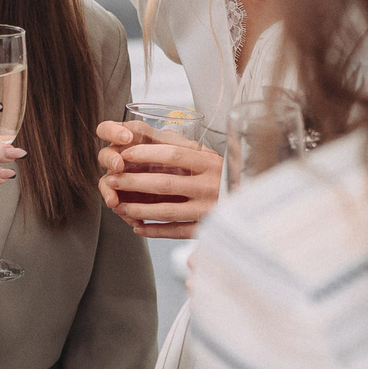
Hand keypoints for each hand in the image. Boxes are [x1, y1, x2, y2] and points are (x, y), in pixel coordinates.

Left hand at [95, 120, 220, 239]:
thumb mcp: (213, 158)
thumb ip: (188, 150)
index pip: (174, 154)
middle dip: (133, 182)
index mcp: (211, 164)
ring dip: (139, 209)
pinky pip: (175, 232)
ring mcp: (208, 209)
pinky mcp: (206, 229)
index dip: (147, 153)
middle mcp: (210, 186)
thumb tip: (155, 136)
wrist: (256, 203)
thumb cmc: (226, 177)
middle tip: (111, 180)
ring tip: (119, 206)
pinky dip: (154, 231)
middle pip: (164, 183)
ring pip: (166, 211)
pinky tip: (138, 228)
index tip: (126, 154)